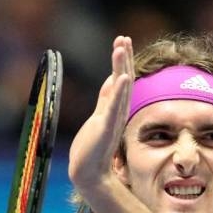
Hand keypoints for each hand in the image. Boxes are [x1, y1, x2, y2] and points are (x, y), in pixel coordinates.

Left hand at [68, 35, 133, 196]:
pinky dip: (120, 92)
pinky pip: (114, 107)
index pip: (118, 80)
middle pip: (122, 80)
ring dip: (121, 67)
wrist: (89, 174)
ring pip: (119, 88)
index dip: (121, 61)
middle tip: (123, 38)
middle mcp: (116, 112)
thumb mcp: (98, 118)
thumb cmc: (92, 150)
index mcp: (113, 109)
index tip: (122, 42)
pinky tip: (124, 77)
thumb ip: (105, 100)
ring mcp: (112, 119)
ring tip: (122, 47)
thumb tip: (109, 81)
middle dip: (123, 58)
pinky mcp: (105, 128)